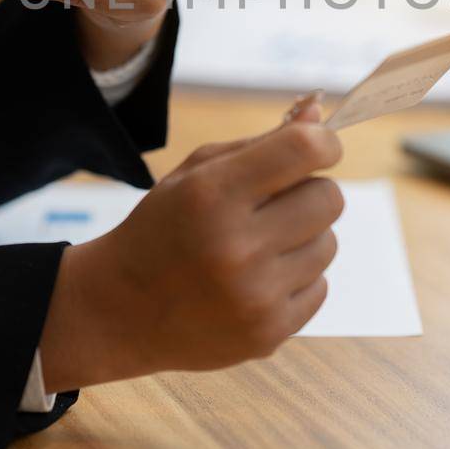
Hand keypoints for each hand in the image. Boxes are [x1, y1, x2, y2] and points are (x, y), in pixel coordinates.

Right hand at [38, 94, 340, 391]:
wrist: (121, 311)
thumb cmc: (161, 230)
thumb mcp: (195, 174)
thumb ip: (259, 144)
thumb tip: (318, 115)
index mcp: (213, 194)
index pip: (305, 150)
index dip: (323, 142)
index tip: (318, 148)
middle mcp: (237, 246)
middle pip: (329, 198)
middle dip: (310, 192)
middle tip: (275, 205)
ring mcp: (255, 296)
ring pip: (328, 244)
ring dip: (303, 239)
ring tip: (260, 247)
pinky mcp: (269, 333)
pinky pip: (320, 287)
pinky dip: (296, 280)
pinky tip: (257, 282)